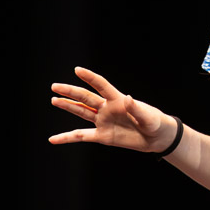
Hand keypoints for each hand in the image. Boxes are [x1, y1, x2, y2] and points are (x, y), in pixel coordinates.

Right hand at [48, 65, 173, 152]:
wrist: (156, 137)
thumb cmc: (154, 122)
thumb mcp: (148, 116)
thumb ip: (136, 108)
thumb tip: (127, 98)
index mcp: (117, 100)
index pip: (101, 85)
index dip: (90, 77)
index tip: (77, 70)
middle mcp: (106, 108)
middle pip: (85, 97)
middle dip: (70, 91)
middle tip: (55, 86)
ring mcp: (103, 122)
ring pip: (81, 112)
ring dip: (67, 106)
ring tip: (53, 100)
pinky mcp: (102, 136)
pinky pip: (81, 136)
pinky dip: (67, 138)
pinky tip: (53, 139)